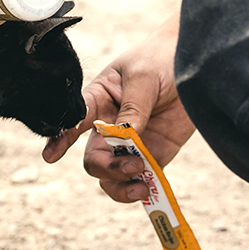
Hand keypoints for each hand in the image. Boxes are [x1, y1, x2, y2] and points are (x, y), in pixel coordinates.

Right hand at [42, 13, 195, 202]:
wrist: (198, 64)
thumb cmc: (161, 60)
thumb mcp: (143, 76)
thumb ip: (133, 107)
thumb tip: (126, 138)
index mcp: (98, 101)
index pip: (73, 121)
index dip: (60, 139)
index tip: (51, 156)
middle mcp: (108, 126)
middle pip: (94, 158)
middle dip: (107, 168)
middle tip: (132, 166)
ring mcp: (131, 144)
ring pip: (112, 176)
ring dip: (121, 185)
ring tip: (141, 186)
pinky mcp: (155, 154)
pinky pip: (142, 179)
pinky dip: (143, 189)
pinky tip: (150, 190)